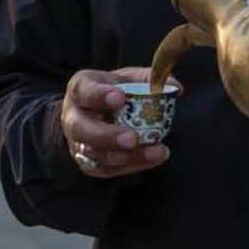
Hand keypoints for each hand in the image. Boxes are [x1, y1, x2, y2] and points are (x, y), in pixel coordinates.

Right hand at [55, 67, 172, 178]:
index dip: (99, 95)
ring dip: (124, 156)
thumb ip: (150, 79)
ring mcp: (78, 142)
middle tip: (132, 138)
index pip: (83, 91)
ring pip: (94, 155)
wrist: (94, 113)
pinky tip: (153, 158)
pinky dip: (131, 166)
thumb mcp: (127, 78)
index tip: (119, 97)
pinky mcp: (89, 163)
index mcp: (80, 89)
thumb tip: (175, 88)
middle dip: (107, 136)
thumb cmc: (112, 92)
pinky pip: (106, 170)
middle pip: (81, 129)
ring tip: (154, 151)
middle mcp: (73, 117)